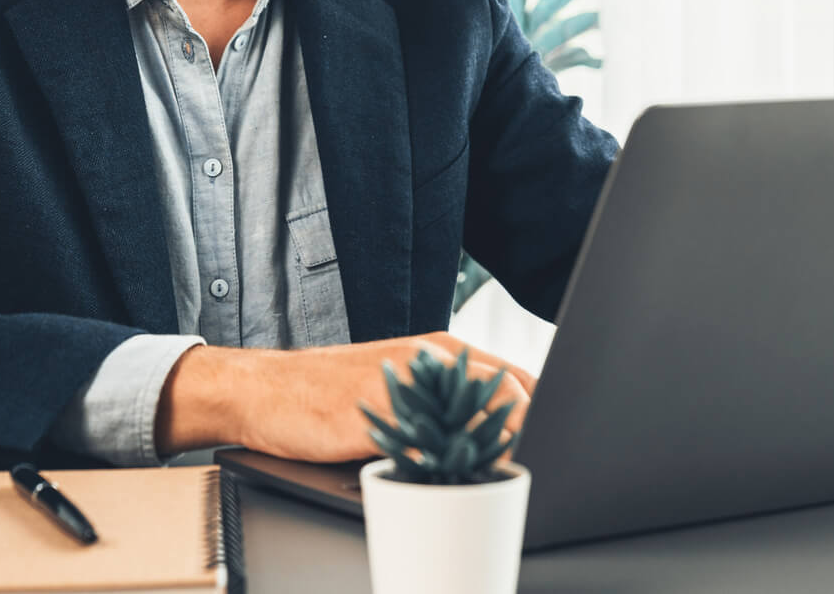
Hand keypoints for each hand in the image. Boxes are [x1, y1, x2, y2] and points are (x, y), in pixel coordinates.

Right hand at [155, 332, 534, 461]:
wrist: (264, 391)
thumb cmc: (332, 395)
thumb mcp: (400, 387)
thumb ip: (447, 399)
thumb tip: (504, 429)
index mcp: (442, 351)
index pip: (519, 379)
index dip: (550, 412)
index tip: (569, 440)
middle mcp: (430, 360)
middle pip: (511, 392)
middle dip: (538, 430)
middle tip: (557, 463)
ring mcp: (404, 385)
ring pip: (477, 414)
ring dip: (504, 446)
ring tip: (520, 476)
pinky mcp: (376, 415)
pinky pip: (432, 442)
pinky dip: (457, 463)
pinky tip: (467, 483)